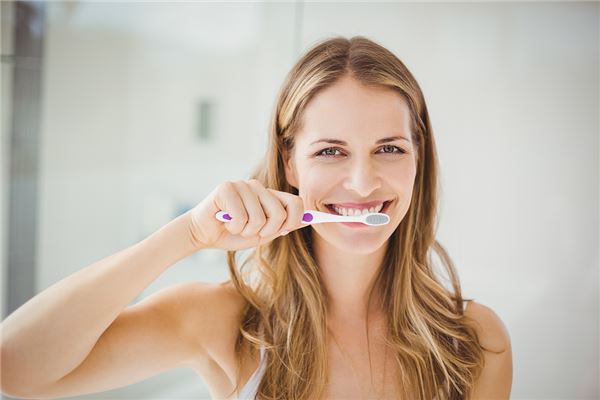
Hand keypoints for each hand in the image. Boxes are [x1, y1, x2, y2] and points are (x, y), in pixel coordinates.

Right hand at [188, 179, 305, 250]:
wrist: (203, 234)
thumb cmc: (233, 234)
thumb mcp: (263, 234)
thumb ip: (283, 225)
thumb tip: (309, 219)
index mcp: (269, 195)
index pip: (295, 202)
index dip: (294, 221)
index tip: (283, 231)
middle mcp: (257, 186)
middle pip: (279, 213)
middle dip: (266, 231)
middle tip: (250, 231)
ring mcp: (241, 185)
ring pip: (258, 218)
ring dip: (246, 231)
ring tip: (235, 226)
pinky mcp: (226, 188)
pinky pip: (240, 217)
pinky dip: (233, 228)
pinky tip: (225, 222)